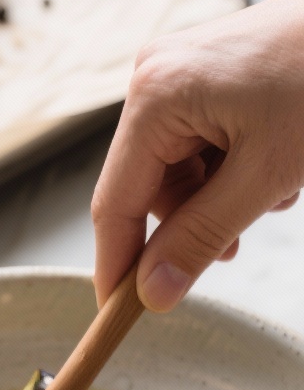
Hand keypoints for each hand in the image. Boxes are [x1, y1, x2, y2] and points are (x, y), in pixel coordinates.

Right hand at [92, 0, 303, 310]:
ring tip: (274, 188)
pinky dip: (233, 171)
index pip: (115, 202)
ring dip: (219, 199)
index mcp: (155, 96)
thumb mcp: (265, 175)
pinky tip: (274, 163)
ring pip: (178, 174)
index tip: (119, 314)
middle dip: (190, 225)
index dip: (116, 264)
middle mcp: (154, 80)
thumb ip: (201, 238)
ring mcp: (179, 76)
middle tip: (232, 247)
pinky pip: (200, 148)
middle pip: (147, 189)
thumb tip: (153, 292)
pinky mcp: (205, 79)